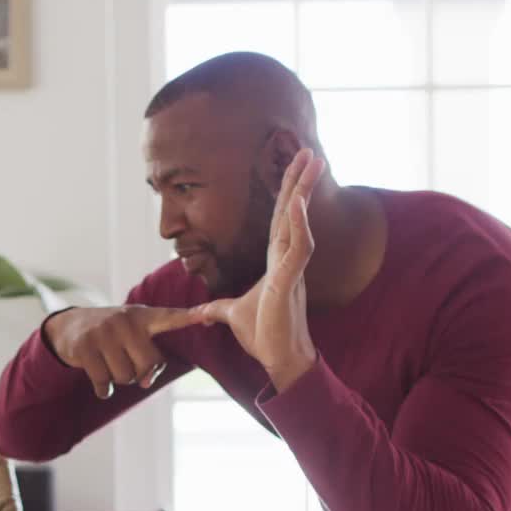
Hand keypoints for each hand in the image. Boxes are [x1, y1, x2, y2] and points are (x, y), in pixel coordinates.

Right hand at [45, 304, 199, 398]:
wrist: (69, 326)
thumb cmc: (112, 336)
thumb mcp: (133, 337)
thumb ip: (150, 359)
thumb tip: (146, 382)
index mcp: (143, 316)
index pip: (169, 317)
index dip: (189, 316)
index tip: (206, 314)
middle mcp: (125, 321)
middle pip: (147, 365)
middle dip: (139, 373)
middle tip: (126, 363)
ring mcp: (104, 333)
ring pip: (125, 377)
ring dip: (119, 380)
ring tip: (109, 364)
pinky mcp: (85, 347)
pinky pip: (104, 383)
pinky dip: (103, 390)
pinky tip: (100, 382)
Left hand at [196, 148, 321, 391]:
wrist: (277, 359)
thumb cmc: (263, 335)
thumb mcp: (231, 315)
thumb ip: (216, 309)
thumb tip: (198, 312)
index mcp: (275, 260)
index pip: (280, 219)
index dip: (287, 193)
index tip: (296, 168)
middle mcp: (286, 259)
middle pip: (292, 212)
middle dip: (300, 180)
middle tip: (310, 151)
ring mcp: (290, 268)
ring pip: (299, 222)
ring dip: (304, 192)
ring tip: (312, 163)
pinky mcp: (289, 282)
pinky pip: (299, 248)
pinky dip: (299, 225)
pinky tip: (297, 205)